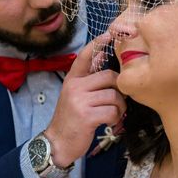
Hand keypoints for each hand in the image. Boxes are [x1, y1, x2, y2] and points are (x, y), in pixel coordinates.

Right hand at [44, 34, 126, 166]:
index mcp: (72, 80)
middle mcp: (74, 87)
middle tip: (118, 102)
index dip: (97, 44)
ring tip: (113, 115)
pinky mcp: (86, 116)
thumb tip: (102, 55)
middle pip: (109, 76)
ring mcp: (79, 101)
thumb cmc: (72, 119)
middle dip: (119, 90)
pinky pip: (112, 111)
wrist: (58, 143)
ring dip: (119, 108)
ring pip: (114, 95)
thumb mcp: (75, 95)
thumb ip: (88, 79)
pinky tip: (109, 123)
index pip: (84, 56)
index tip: (110, 34)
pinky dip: (115, 119)